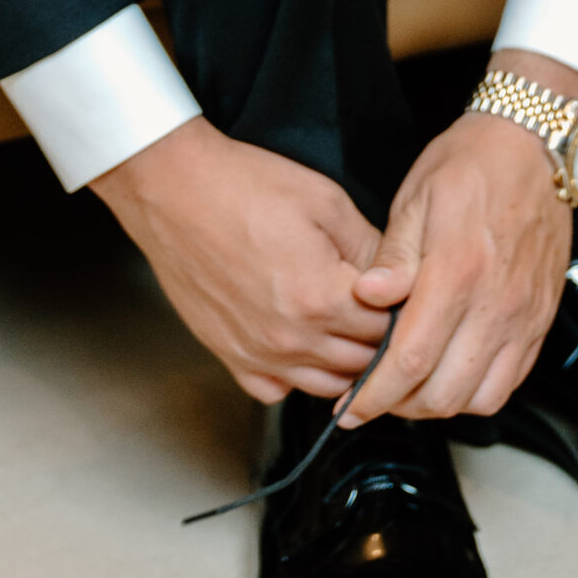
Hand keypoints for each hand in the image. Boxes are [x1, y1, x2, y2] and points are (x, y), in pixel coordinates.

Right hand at [91, 118, 385, 403]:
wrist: (175, 189)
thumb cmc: (245, 186)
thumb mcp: (326, 201)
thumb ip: (370, 248)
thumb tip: (395, 279)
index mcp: (321, 298)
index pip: (387, 330)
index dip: (402, 311)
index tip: (403, 295)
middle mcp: (290, 339)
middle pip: (360, 364)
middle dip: (378, 341)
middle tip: (381, 311)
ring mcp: (256, 354)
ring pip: (324, 387)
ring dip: (345, 364)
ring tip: (348, 329)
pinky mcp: (228, 355)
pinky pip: (275, 391)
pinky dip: (296, 377)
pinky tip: (302, 346)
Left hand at [341, 49, 577, 425]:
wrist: (534, 145)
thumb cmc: (472, 164)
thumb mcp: (417, 197)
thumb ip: (394, 255)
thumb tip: (368, 299)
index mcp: (457, 271)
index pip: (409, 360)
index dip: (374, 395)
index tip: (349, 410)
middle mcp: (496, 303)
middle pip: (443, 394)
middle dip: (400, 406)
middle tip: (374, 394)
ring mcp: (525, 316)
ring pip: (480, 399)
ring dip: (439, 404)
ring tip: (411, 387)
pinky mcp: (541, 319)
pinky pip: (511, 382)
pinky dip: (477, 392)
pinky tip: (452, 373)